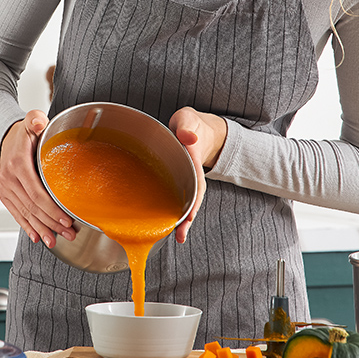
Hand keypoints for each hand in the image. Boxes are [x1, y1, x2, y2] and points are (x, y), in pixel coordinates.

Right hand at [0, 109, 75, 247]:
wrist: (5, 137)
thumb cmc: (24, 132)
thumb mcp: (31, 120)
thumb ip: (35, 120)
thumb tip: (38, 123)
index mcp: (17, 164)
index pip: (36, 193)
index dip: (51, 209)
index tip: (66, 219)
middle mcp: (9, 179)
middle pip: (32, 207)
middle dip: (51, 223)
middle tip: (69, 233)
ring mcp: (6, 188)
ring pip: (25, 213)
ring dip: (41, 229)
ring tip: (56, 240)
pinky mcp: (5, 195)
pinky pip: (16, 213)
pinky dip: (27, 226)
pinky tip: (37, 237)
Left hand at [168, 108, 226, 242]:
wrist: (191, 127)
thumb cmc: (188, 123)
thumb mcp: (187, 119)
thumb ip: (187, 126)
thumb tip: (189, 138)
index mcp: (194, 161)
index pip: (197, 184)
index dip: (193, 202)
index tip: (189, 217)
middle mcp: (191, 174)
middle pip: (192, 200)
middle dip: (187, 219)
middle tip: (180, 237)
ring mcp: (183, 179)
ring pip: (183, 202)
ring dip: (179, 220)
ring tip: (176, 238)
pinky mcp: (174, 181)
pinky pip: (173, 198)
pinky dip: (169, 211)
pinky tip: (161, 223)